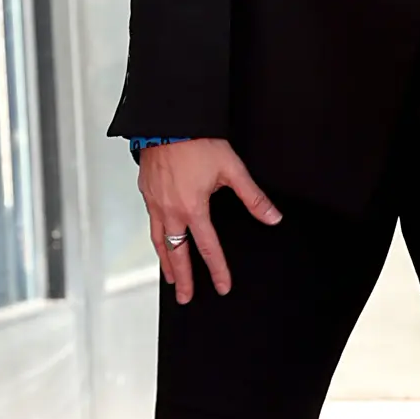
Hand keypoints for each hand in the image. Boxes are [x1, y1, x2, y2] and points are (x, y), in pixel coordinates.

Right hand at [139, 139, 280, 302]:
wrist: (168, 120)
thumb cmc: (198, 141)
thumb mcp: (232, 169)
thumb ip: (253, 197)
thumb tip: (273, 217)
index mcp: (193, 208)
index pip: (207, 248)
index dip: (217, 269)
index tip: (221, 287)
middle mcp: (170, 210)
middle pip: (176, 253)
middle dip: (182, 279)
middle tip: (185, 298)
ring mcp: (155, 202)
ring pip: (158, 241)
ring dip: (165, 263)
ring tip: (170, 279)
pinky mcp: (146, 192)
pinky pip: (150, 223)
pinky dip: (156, 239)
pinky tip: (159, 242)